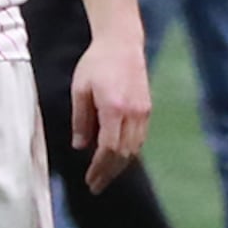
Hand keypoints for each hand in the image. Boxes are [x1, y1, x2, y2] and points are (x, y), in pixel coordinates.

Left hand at [71, 29, 151, 189]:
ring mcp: (143, 111)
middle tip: (96, 186)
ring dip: (120, 165)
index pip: (108, 148)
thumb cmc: (96, 63)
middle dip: (109, 173)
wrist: (122, 42)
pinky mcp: (147, 108)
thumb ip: (80, 119)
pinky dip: (129, 152)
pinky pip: (140, 138)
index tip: (90, 180)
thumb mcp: (80, 89)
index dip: (99, 168)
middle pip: (124, 154)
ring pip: (135, 149)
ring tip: (105, 175)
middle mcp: (133, 113)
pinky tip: (117, 157)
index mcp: (114, 108)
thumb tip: (80, 146)